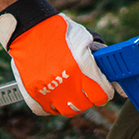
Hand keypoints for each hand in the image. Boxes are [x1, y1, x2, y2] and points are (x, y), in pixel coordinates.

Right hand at [0, 0, 112, 115]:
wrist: (27, 28)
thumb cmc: (57, 30)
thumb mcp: (83, 38)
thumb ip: (98, 56)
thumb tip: (112, 73)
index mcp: (81, 65)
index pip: (101, 94)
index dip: (105, 92)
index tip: (104, 89)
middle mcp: (65, 81)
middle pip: (85, 104)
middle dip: (89, 97)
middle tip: (87, 89)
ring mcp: (47, 89)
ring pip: (68, 110)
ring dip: (72, 103)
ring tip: (72, 92)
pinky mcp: (32, 93)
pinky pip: (47, 110)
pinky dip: (53, 106)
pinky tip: (56, 95)